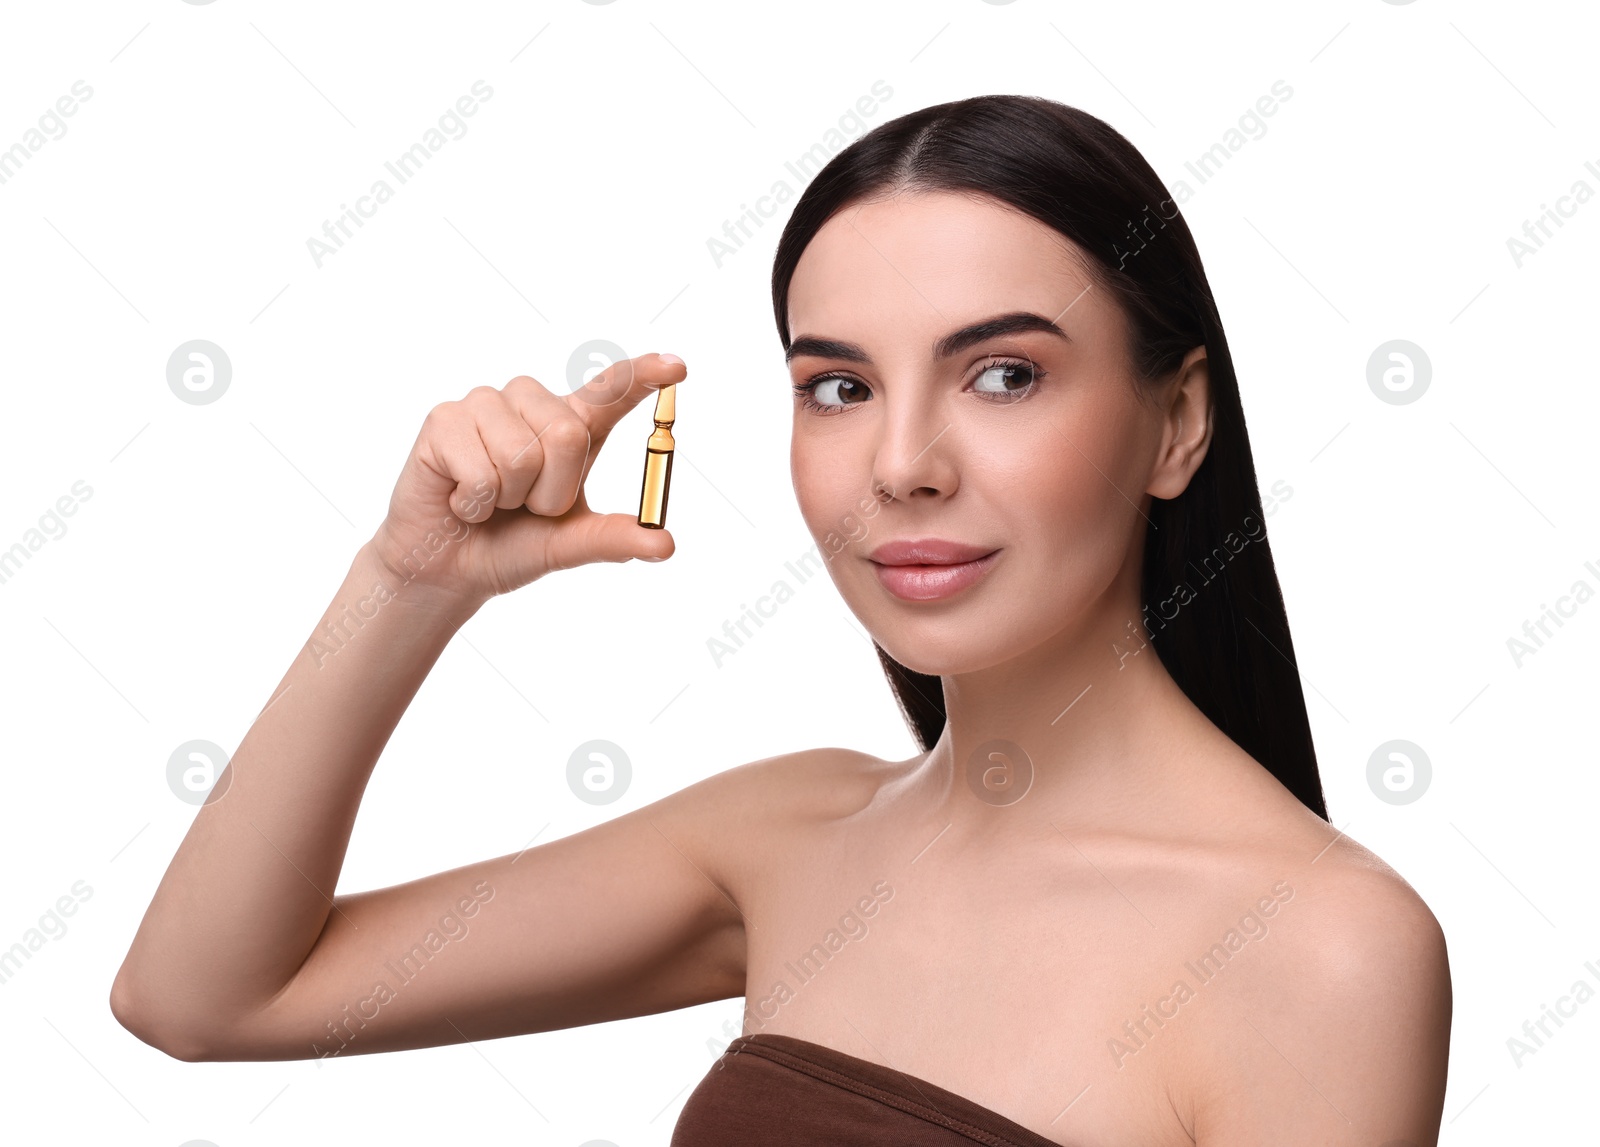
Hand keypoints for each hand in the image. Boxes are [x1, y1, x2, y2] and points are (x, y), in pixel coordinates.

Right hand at [369, 353, 684, 606]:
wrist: (448, 568)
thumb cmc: (511, 545)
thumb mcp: (569, 544)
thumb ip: (614, 538)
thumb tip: (665, 544)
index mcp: (570, 425)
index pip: (610, 391)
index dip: (643, 375)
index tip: (677, 367)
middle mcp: (531, 404)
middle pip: (568, 434)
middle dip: (550, 491)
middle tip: (522, 505)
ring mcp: (486, 405)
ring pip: (522, 454)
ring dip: (508, 497)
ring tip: (490, 500)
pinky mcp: (444, 419)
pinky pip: (480, 469)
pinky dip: (474, 502)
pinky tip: (459, 499)